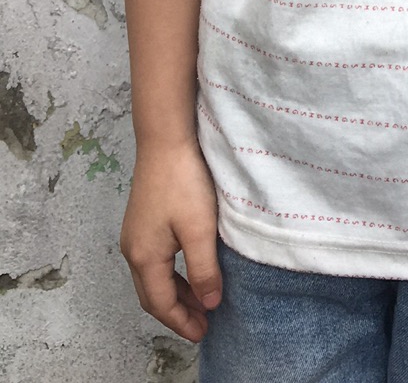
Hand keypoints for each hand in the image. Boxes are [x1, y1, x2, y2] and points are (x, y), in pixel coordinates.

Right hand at [120, 138, 222, 341]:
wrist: (165, 139)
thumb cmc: (183, 181)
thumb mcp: (200, 229)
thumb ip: (204, 270)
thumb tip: (209, 304)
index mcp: (144, 257)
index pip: (160, 304)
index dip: (182, 322)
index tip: (204, 333)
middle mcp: (132, 249)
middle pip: (152, 295)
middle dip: (176, 314)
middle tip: (203, 325)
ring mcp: (135, 235)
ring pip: (152, 279)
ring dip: (174, 295)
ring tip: (200, 303)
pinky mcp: (142, 221)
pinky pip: (153, 262)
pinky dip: (170, 276)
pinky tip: (188, 272)